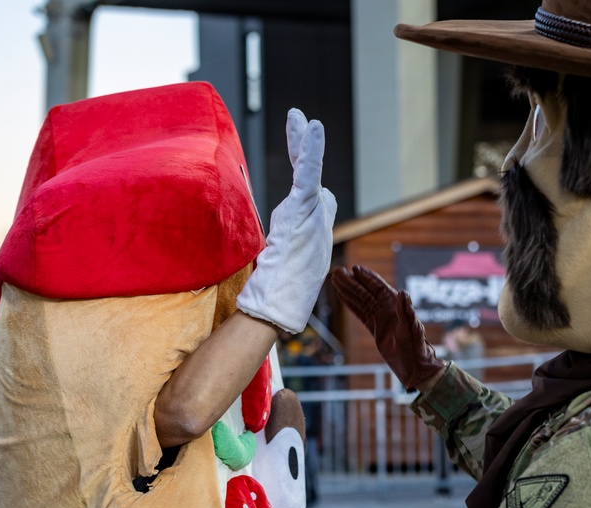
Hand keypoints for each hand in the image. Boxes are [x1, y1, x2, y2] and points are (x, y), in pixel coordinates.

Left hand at [237, 109, 336, 333]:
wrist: (277, 306)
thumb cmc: (273, 297)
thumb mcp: (277, 270)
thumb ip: (278, 251)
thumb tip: (274, 244)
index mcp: (309, 235)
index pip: (312, 198)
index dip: (307, 176)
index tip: (303, 156)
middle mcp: (317, 223)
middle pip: (313, 178)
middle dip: (306, 150)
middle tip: (300, 121)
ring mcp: (314, 217)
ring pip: (310, 173)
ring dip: (305, 143)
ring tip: (301, 118)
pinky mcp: (304, 211)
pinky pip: (308, 173)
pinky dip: (311, 149)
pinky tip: (311, 127)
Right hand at [331, 265, 445, 390]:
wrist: (414, 366)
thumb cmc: (416, 346)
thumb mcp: (411, 328)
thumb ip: (406, 311)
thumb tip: (402, 292)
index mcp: (395, 305)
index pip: (378, 287)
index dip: (366, 277)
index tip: (354, 268)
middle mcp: (387, 308)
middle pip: (365, 291)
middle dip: (352, 281)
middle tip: (337, 272)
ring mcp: (380, 318)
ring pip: (360, 300)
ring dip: (348, 290)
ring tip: (335, 281)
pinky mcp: (375, 328)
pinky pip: (360, 313)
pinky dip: (351, 304)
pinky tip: (342, 296)